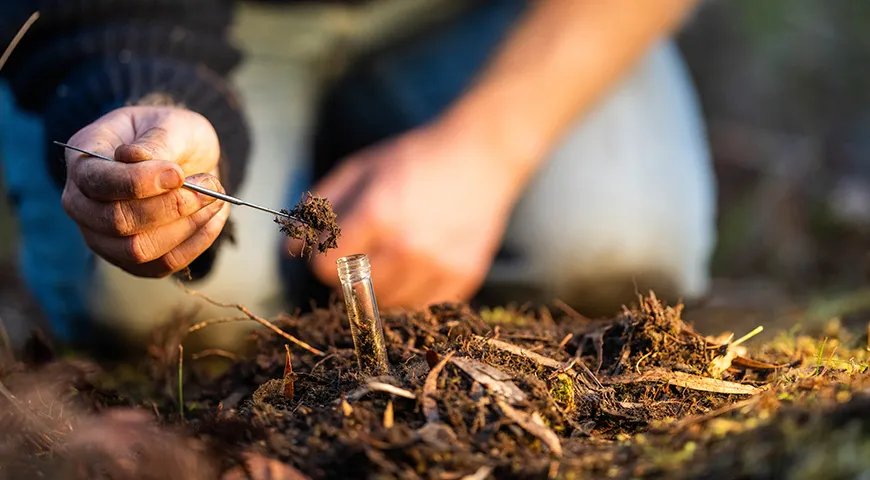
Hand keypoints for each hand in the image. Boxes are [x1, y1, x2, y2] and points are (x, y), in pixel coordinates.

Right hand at [61, 106, 228, 277]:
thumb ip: (156, 142)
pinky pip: (163, 264)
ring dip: (187, 226)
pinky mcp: (131, 259)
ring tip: (215, 199)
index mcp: (83, 160)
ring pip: (140, 249)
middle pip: (118, 222)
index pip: (97, 181)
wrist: (182, 157)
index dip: (139, 182)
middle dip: (172, 206)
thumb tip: (138, 158)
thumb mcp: (169, 124)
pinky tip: (213, 216)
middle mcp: (82, 203)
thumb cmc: (170, 135)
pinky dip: (196, 242)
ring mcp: (102, 236)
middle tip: (210, 186)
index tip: (178, 173)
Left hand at [289, 126, 525, 309]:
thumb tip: (290, 248)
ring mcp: (438, 266)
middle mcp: (408, 247)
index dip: (322, 258)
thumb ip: (320, 207)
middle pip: (354, 293)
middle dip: (348, 277)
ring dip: (380, 290)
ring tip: (390, 260)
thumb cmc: (414, 159)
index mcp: (377, 215)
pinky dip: (413, 295)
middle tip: (362, 254)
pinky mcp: (463, 278)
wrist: (480, 157)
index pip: (324, 268)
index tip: (334, 248)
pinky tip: (417, 268)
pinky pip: (422, 308)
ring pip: (387, 306)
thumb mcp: (359, 169)